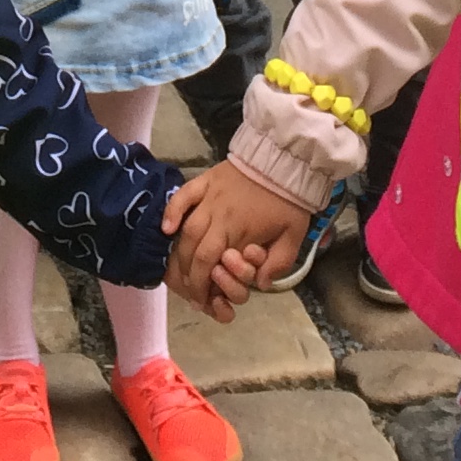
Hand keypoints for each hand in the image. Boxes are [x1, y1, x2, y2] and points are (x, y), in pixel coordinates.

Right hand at [162, 161, 309, 316]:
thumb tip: (260, 283)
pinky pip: (184, 195)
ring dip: (179, 252)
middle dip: (189, 275)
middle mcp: (218, 214)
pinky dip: (172, 211)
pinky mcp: (205, 180)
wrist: (286, 160)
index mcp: (239, 229)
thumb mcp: (294, 236)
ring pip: (187, 227)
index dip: (201, 285)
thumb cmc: (289, 201)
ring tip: (179, 270)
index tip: (202, 301)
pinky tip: (166, 228)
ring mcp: (209, 196)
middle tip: (190, 291)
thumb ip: (278, 263)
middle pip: (193, 249)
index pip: (210, 263)